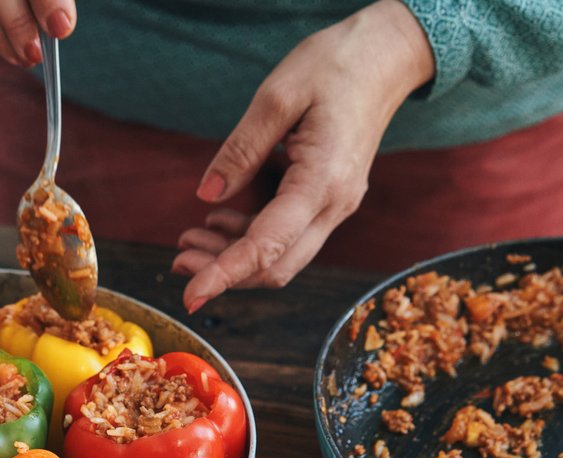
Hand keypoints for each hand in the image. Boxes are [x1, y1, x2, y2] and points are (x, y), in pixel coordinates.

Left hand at [171, 0, 434, 312]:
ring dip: (233, 257)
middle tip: (178, 259)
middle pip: (277, 265)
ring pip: (281, 256)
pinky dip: (250, 238)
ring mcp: (335, 205)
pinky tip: (219, 220)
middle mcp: (334, 205)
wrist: (385, 58)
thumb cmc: (335, 67)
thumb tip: (207, 195)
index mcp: (323, 182)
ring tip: (189, 239)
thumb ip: (240, 150)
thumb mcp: (277, 96)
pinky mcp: (327, 199)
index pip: (268, 246)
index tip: (190, 294)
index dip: (225, 274)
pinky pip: (288, 235)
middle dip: (224, 272)